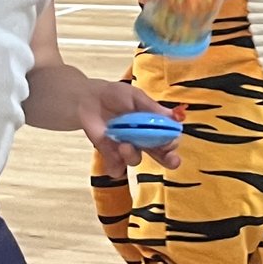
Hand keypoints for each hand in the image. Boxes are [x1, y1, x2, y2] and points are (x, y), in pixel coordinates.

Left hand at [26, 66, 182, 170]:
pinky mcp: (109, 154)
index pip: (169, 138)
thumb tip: (174, 116)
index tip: (171, 141)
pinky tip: (112, 152)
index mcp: (153, 126)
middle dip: (169, 160)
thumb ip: (152, 108)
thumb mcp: (135, 96)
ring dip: (132, 155)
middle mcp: (143, 140)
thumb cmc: (116, 95)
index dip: (172, 142)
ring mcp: (126, 148)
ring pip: (136, 160)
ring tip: (123, 144)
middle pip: (161, 156)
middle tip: (171, 159)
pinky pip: (116, 168)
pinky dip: (115, 164)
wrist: (88, 98)